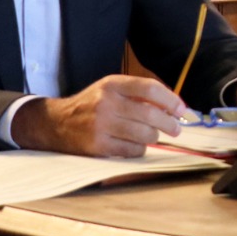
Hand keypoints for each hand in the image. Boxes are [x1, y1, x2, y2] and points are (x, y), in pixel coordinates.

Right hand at [11, 74, 183, 157]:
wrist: (55, 123)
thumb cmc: (91, 106)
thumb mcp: (110, 90)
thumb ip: (138, 94)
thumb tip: (174, 107)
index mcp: (112, 84)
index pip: (150, 88)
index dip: (171, 100)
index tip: (181, 110)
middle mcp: (106, 102)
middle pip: (151, 114)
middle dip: (169, 123)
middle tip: (176, 129)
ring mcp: (101, 125)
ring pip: (145, 135)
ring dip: (154, 138)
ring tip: (151, 136)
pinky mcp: (99, 145)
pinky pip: (133, 151)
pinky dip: (139, 150)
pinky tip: (134, 145)